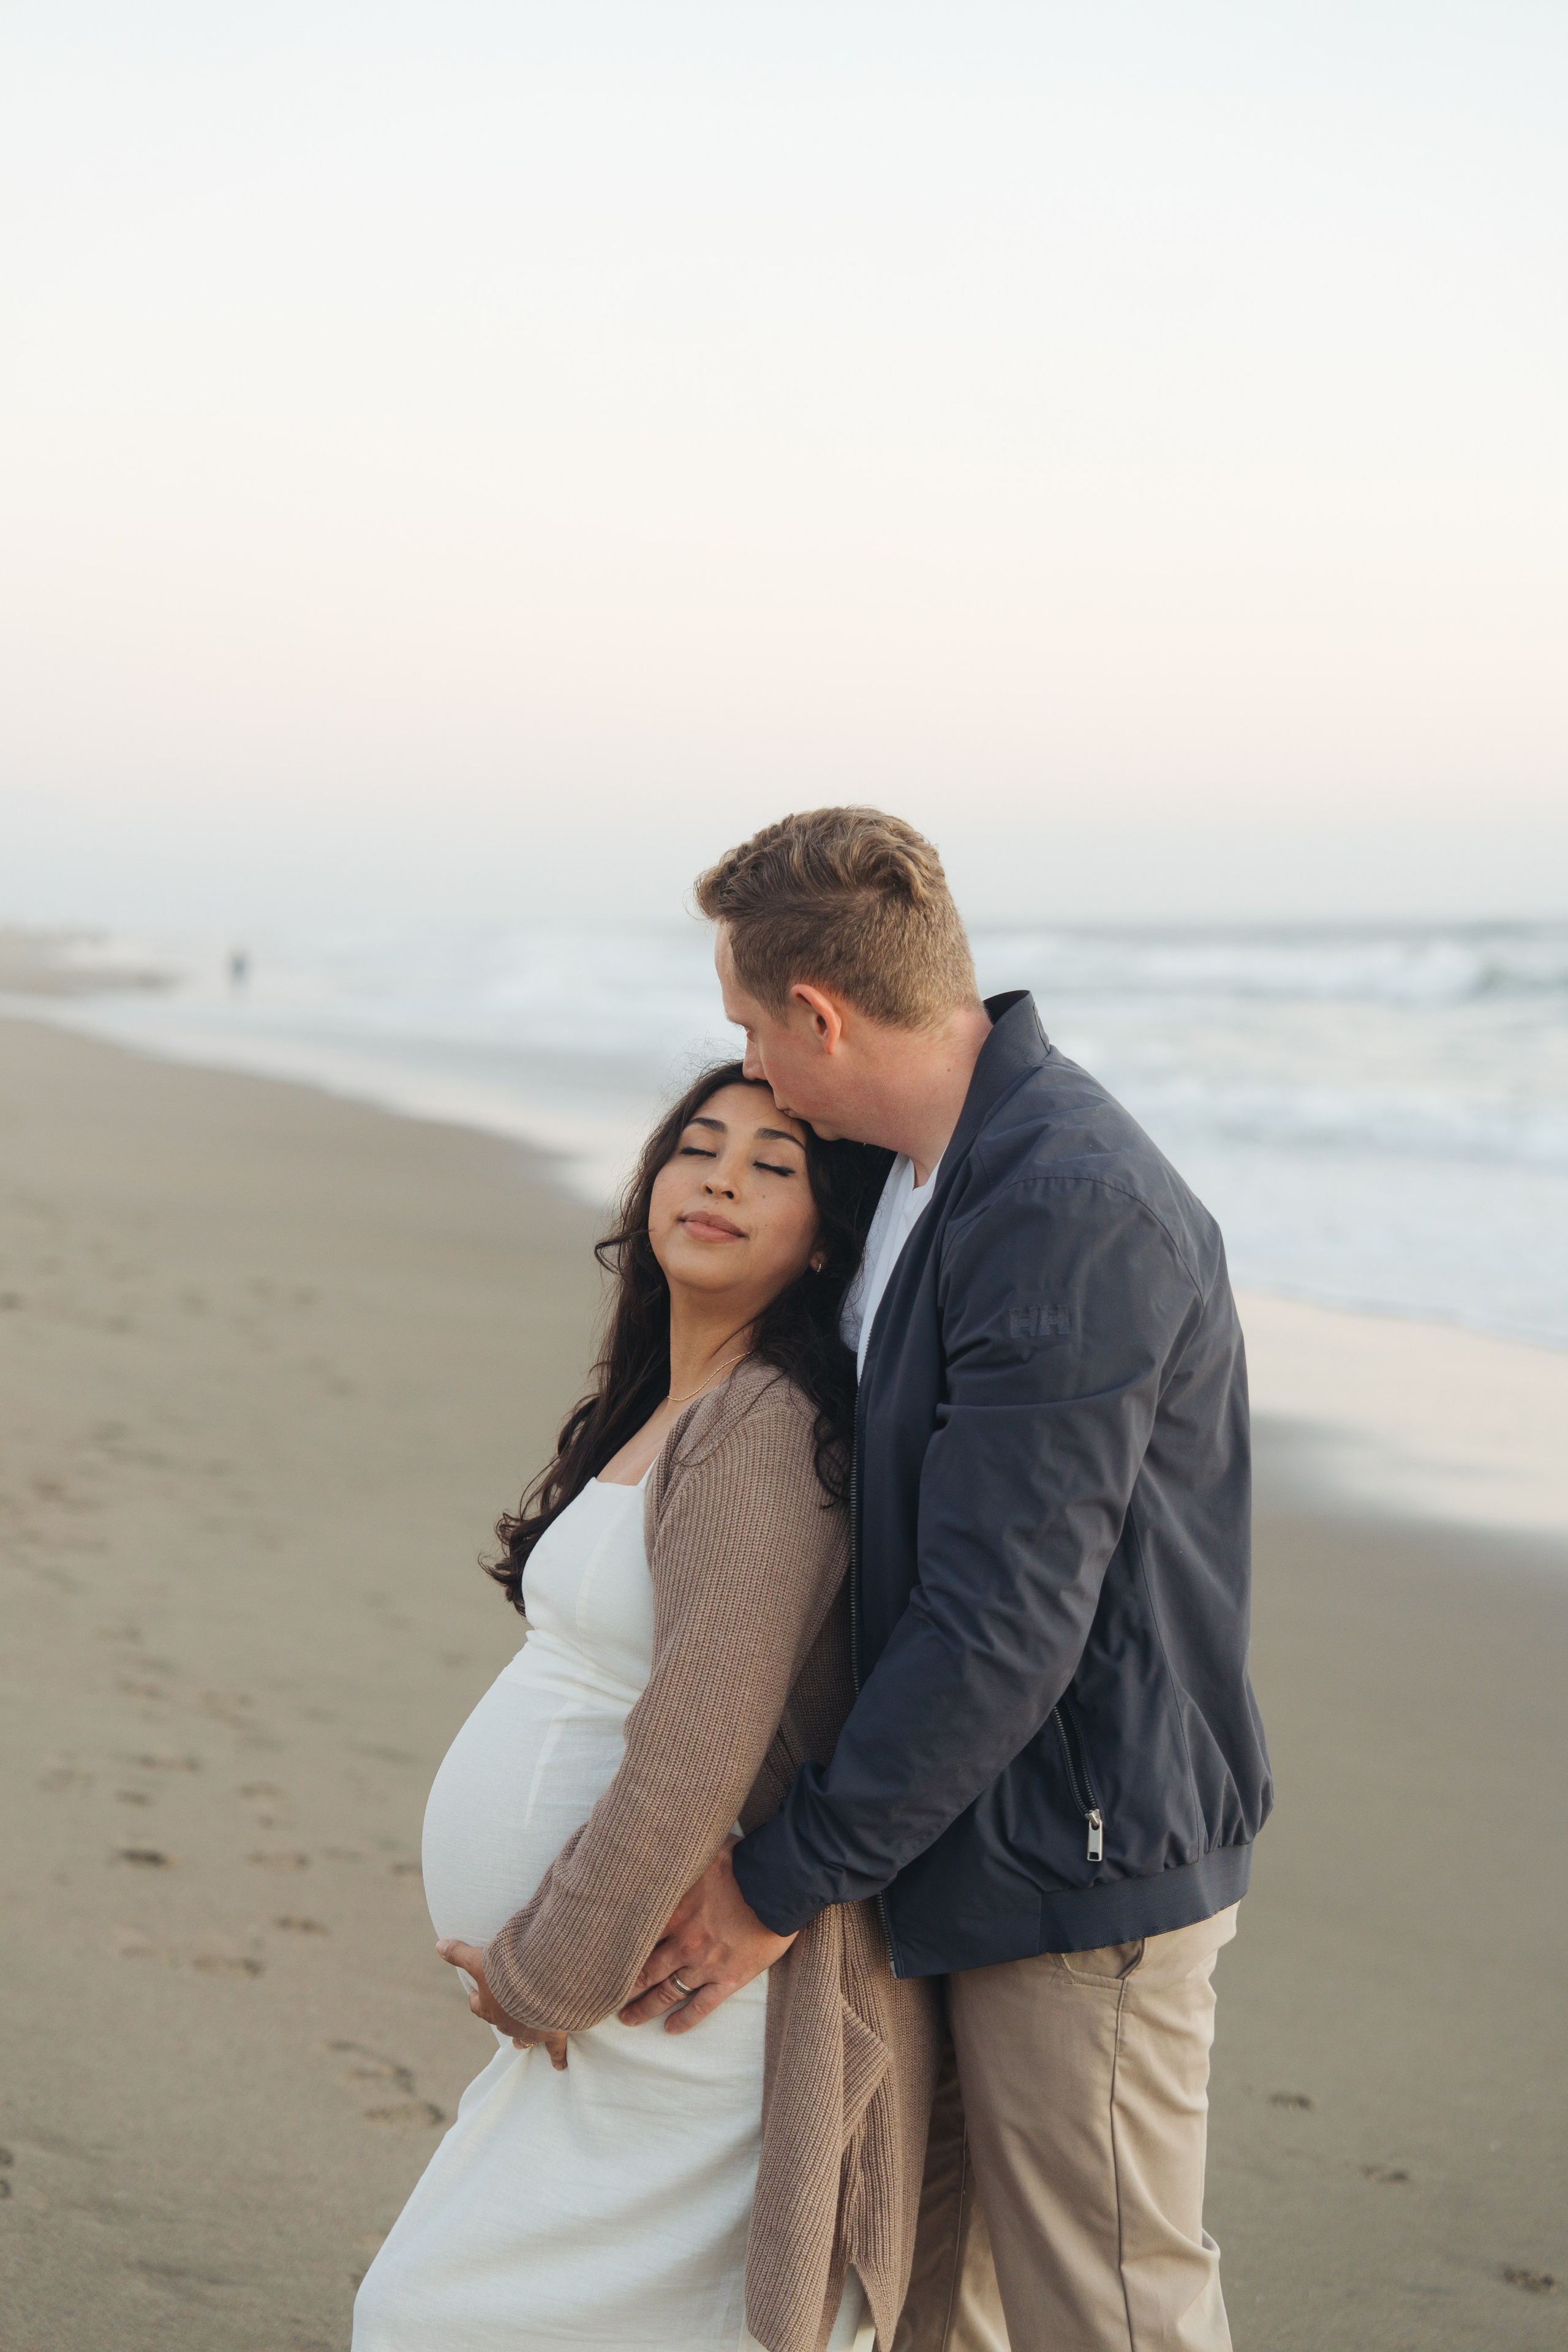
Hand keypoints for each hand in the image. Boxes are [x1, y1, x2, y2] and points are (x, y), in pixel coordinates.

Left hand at [437, 1938, 568, 2069]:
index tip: (476, 1993)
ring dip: (523, 2036)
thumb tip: (438, 1946)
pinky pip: (555, 2049)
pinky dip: (558, 2057)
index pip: (477, 2005)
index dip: (477, 1999)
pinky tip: (559, 2066)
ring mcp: (530, 2030)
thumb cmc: (507, 1970)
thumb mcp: (480, 1959)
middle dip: (502, 2016)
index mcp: (488, 2007)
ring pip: (524, 2037)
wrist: (542, 1981)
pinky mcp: (552, 2033)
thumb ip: (460, 1954)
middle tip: (505, 2008)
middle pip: (500, 2022)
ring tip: (522, 2042)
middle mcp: (507, 2023)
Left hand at [617, 1839, 794, 2034]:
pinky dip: (685, 2020)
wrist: (780, 1883)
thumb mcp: (702, 1852)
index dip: (615, 1950)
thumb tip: (659, 1845)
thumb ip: (679, 1859)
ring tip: (628, 2019)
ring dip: (645, 2008)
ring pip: (667, 1992)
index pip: (634, 1937)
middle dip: (623, 1986)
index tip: (599, 1960)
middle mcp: (683, 1942)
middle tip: (604, 1997)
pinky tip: (670, 2029)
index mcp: (673, 1911)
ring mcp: (705, 1964)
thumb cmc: (743, 1862)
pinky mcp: (729, 1979)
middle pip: (644, 1971)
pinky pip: (701, 2006)